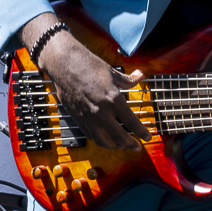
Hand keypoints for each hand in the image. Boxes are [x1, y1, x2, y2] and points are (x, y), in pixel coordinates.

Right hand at [31, 27, 152, 146]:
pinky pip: (90, 134)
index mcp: (113, 99)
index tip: (147, 137)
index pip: (132, 122)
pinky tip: (104, 137)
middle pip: (119, 136)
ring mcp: (88, 116)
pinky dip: (99, 139)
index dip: (142, 132)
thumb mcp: (112, 72)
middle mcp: (101, 111)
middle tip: (137, 147)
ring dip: (114, 146)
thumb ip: (128, 79)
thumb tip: (141, 75)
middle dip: (130, 144)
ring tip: (121, 145)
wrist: (63, 63)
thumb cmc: (88, 64)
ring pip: (102, 140)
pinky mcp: (77, 117)